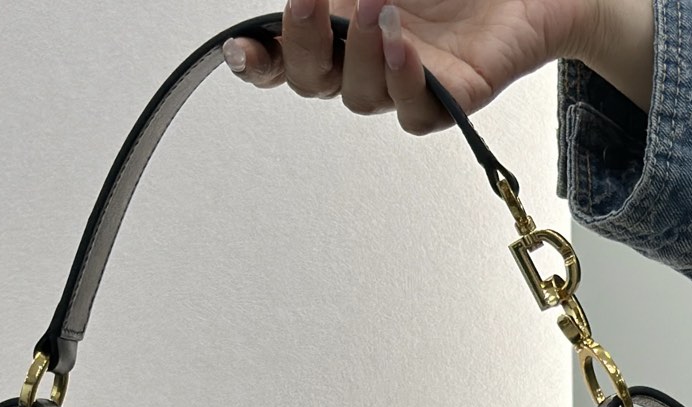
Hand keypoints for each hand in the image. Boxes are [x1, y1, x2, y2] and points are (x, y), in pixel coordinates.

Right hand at [222, 0, 653, 131]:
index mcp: (339, 25)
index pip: (280, 55)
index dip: (255, 58)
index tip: (242, 46)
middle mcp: (365, 60)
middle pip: (309, 79)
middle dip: (300, 42)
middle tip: (307, 1)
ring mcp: (405, 83)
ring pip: (358, 96)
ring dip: (359, 51)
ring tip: (378, 4)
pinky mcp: (449, 100)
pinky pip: (413, 111)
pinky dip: (403, 81)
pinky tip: (405, 46)